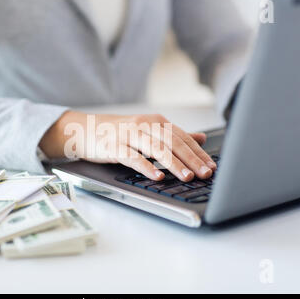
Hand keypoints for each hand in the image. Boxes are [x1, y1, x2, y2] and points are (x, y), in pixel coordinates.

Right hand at [40, 111, 216, 181]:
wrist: (87, 129)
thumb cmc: (121, 133)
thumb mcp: (149, 131)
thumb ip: (175, 135)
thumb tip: (201, 138)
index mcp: (156, 122)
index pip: (182, 137)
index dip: (198, 152)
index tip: (212, 166)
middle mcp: (144, 125)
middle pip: (173, 142)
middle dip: (191, 159)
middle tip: (205, 173)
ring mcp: (129, 135)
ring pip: (156, 149)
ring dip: (173, 163)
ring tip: (186, 176)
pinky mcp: (114, 146)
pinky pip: (132, 157)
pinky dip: (146, 167)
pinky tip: (157, 176)